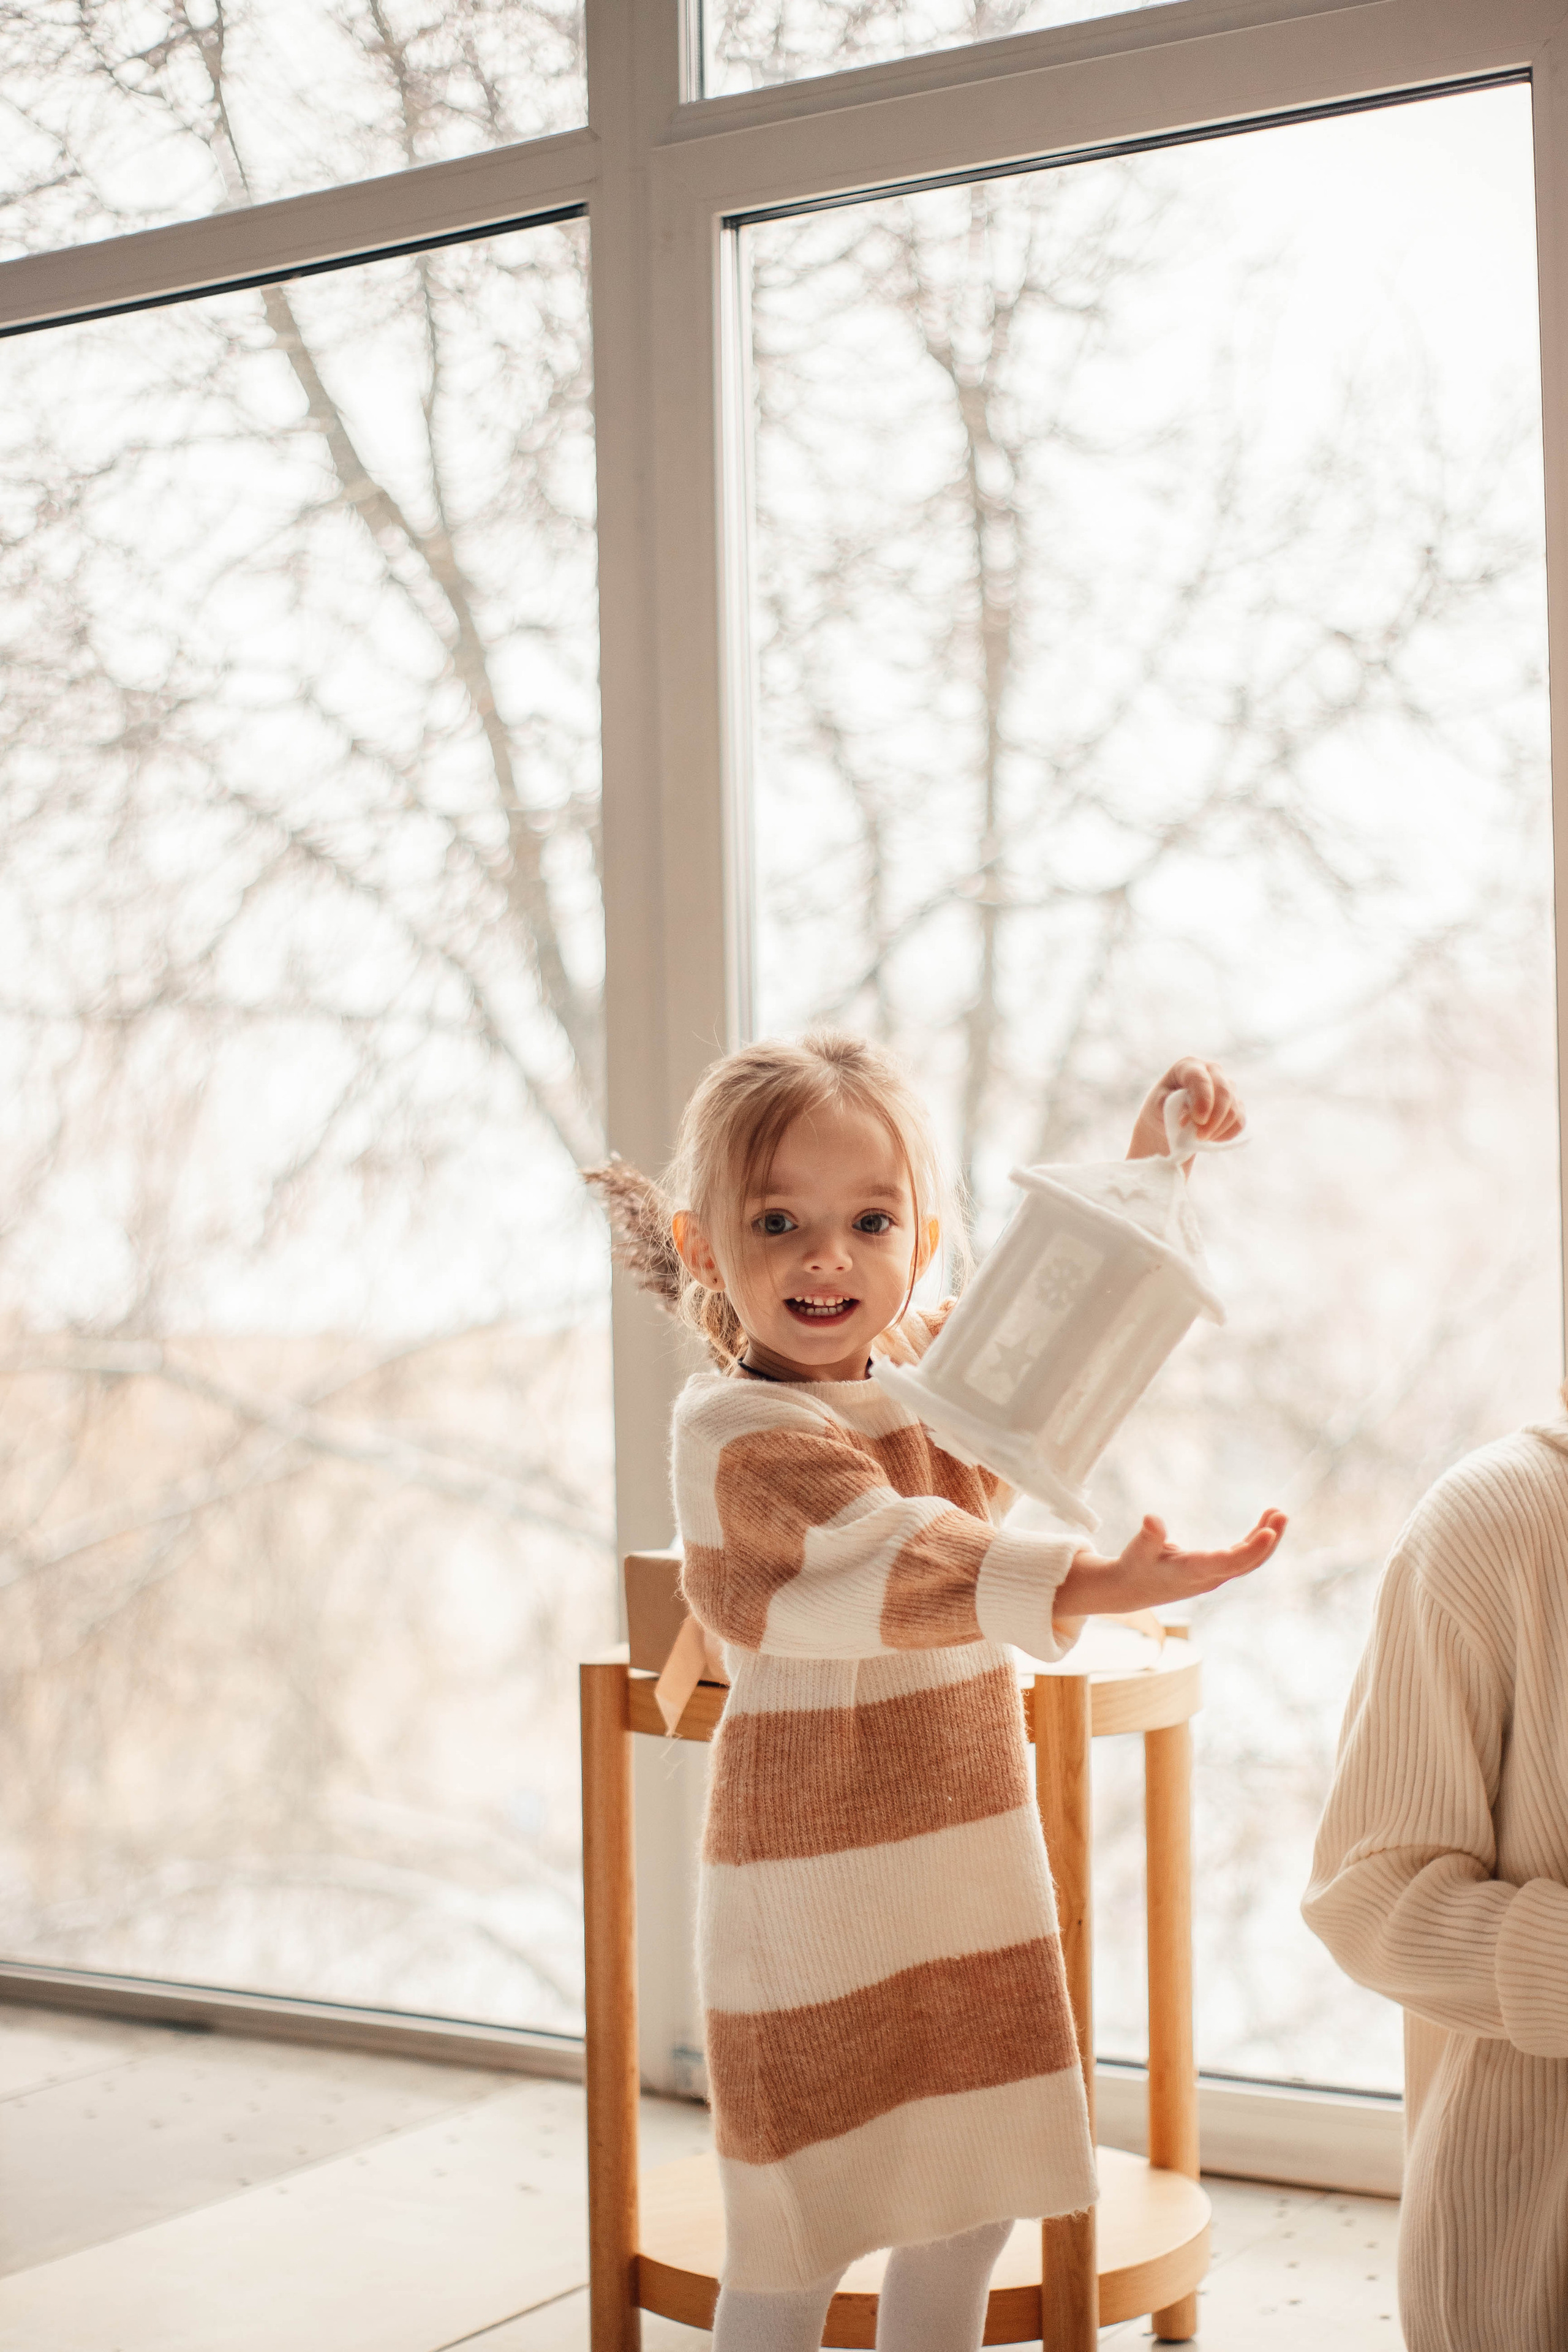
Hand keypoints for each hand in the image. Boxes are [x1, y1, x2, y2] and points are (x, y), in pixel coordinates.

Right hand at [1055, 1509, 1285, 1617]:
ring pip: (1248, 1562)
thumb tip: (1152, 1519)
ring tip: (1278, 1514)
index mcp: (1192, 1572)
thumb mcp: (1137, 1551)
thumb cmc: (1135, 1567)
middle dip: (1268, 1541)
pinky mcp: (1214, 1571)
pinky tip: (1264, 1527)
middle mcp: (1208, 1577)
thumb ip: (1149, 1536)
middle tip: (1281, 1514)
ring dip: (1266, 1540)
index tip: (1269, 1533)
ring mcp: (1214, 1576)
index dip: (1250, 1549)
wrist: (1133, 1590)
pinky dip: (1255, 1543)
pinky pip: (1242, 1559)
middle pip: (1247, 1563)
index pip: (1227, 1563)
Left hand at [1128, 1057, 1244, 1161]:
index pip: (1200, 1079)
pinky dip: (1226, 1134)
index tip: (1199, 1121)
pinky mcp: (1236, 1104)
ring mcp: (1227, 1086)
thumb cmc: (1162, 1107)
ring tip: (1199, 1138)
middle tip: (1199, 1137)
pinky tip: (1210, 1139)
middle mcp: (1212, 1071)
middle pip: (1223, 1092)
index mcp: (1189, 1066)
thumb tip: (1189, 1116)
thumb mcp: (1156, 1105)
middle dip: (1213, 1119)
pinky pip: (1239, 1122)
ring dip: (1217, 1129)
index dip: (1203, 1100)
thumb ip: (1170, 1107)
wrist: (1171, 1118)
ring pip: (1233, 1109)